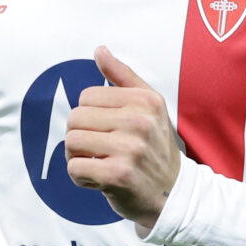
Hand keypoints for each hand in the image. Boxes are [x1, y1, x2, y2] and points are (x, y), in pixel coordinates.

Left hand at [66, 45, 181, 230]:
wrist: (174, 194)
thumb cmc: (156, 147)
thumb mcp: (148, 107)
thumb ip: (122, 76)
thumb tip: (99, 51)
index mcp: (144, 100)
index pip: (87, 96)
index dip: (89, 115)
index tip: (106, 130)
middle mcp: (139, 121)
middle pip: (75, 117)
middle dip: (79, 135)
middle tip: (98, 149)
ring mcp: (129, 148)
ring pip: (71, 141)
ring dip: (77, 157)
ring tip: (97, 163)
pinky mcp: (117, 174)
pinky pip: (74, 168)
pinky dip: (80, 177)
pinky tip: (99, 179)